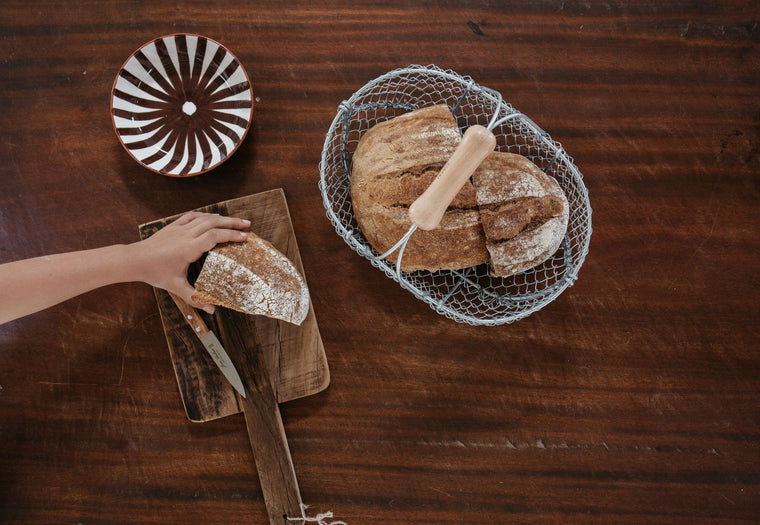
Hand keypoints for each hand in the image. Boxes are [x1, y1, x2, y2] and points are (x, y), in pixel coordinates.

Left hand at [131, 212, 249, 312]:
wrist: (134, 260)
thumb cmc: (155, 273)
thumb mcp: (176, 287)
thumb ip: (195, 298)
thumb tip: (211, 310)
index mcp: (189, 249)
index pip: (215, 237)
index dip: (231, 236)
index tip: (245, 237)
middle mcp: (186, 235)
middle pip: (214, 223)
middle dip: (232, 223)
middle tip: (247, 225)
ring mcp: (179, 228)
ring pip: (205, 218)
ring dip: (222, 218)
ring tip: (235, 221)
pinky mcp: (173, 226)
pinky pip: (192, 216)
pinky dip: (205, 215)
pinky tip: (213, 217)